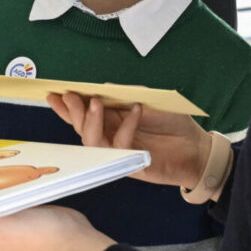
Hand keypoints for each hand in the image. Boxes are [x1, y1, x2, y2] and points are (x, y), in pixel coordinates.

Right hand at [50, 95, 209, 188]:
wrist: (197, 147)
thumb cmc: (173, 123)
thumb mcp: (149, 100)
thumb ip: (126, 94)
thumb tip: (102, 86)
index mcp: (111, 121)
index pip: (82, 114)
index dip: (66, 106)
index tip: (53, 93)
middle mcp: (110, 137)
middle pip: (81, 127)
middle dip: (73, 112)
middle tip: (72, 96)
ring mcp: (119, 152)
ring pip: (92, 141)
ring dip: (91, 121)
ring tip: (96, 102)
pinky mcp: (131, 164)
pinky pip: (120, 147)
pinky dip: (126, 126)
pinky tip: (135, 110)